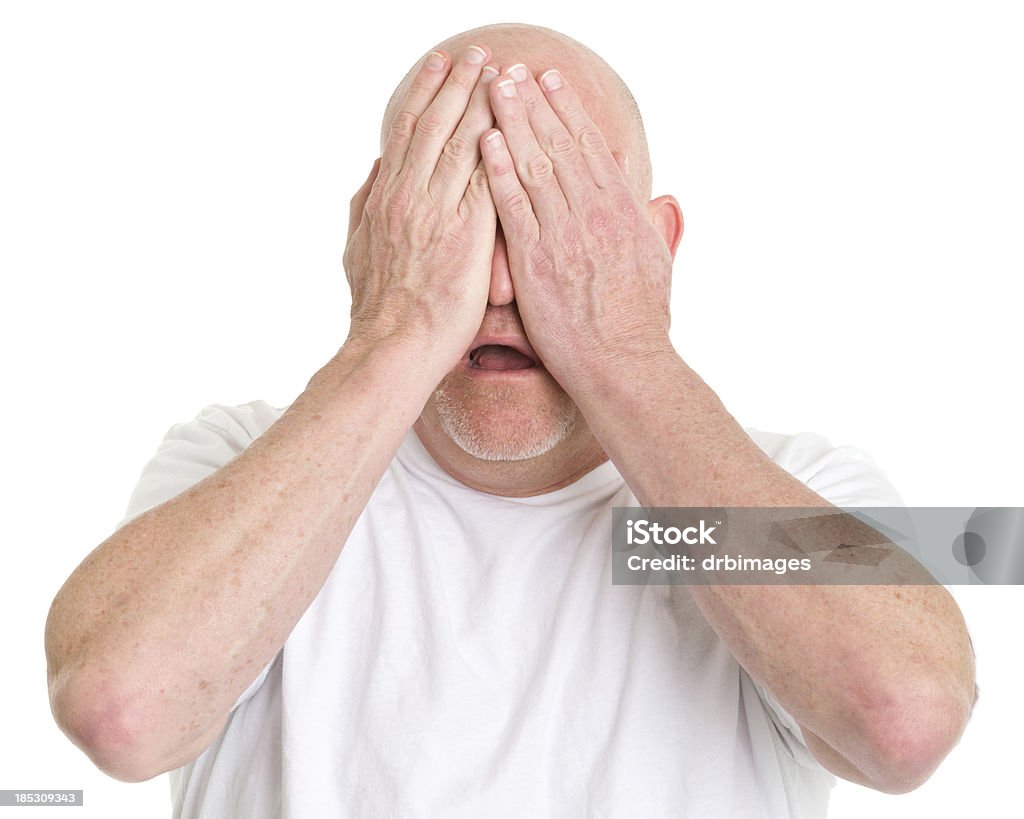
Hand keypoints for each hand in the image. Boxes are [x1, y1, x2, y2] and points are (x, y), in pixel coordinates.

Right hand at [343, 46, 497, 374]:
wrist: (392, 346)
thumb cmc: (376, 308)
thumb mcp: (356, 249)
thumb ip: (364, 205)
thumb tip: (374, 171)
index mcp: (385, 197)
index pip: (407, 131)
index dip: (425, 94)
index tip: (441, 66)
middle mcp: (410, 196)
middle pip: (436, 125)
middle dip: (458, 84)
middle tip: (478, 53)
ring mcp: (438, 212)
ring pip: (463, 142)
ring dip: (483, 103)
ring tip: (501, 73)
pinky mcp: (468, 234)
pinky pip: (488, 178)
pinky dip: (502, 146)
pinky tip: (517, 124)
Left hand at [481, 65, 679, 396]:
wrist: (625, 364)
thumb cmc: (641, 320)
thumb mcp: (657, 262)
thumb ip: (650, 223)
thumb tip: (646, 193)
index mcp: (622, 212)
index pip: (590, 148)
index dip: (567, 110)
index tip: (550, 81)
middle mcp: (594, 216)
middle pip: (559, 146)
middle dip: (533, 104)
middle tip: (511, 71)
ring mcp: (565, 237)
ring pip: (535, 167)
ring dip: (513, 123)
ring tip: (493, 91)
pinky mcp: (537, 263)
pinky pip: (515, 208)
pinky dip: (501, 172)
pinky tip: (487, 143)